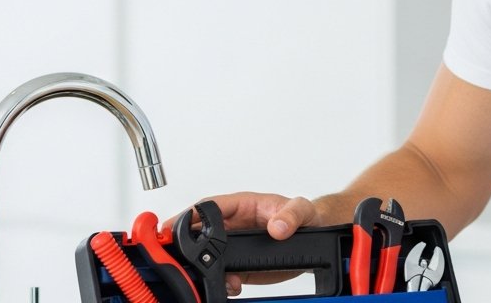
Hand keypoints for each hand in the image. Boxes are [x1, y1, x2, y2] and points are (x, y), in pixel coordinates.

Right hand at [162, 191, 324, 295]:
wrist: (315, 236)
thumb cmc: (304, 216)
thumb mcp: (301, 209)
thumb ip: (291, 215)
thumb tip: (278, 226)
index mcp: (243, 204)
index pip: (210, 206)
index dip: (191, 214)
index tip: (178, 223)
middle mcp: (234, 224)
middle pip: (200, 230)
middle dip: (184, 242)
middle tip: (175, 253)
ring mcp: (236, 245)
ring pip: (208, 254)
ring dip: (203, 266)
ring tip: (211, 276)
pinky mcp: (242, 264)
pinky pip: (224, 273)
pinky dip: (223, 282)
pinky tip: (232, 285)